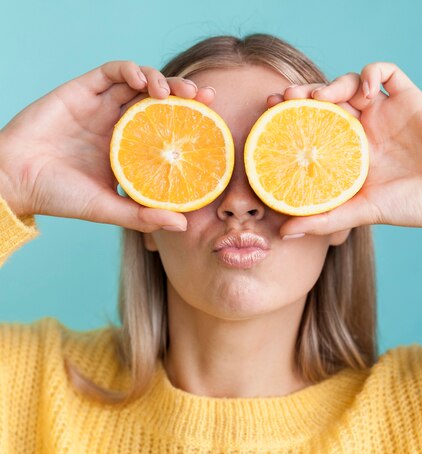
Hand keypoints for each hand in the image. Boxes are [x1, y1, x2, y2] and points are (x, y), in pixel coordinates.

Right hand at [0, 61, 214, 231]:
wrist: (16, 181)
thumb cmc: (60, 197)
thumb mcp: (108, 209)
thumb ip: (143, 215)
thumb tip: (182, 226)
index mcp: (128, 150)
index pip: (166, 130)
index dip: (190, 123)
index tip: (214, 122)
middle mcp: (119, 125)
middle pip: (160, 102)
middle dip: (185, 95)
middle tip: (206, 97)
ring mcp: (102, 107)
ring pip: (140, 82)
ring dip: (163, 80)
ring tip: (177, 93)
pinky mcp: (82, 90)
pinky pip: (113, 72)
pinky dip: (132, 70)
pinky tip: (145, 82)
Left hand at [267, 62, 421, 237]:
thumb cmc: (409, 207)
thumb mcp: (359, 213)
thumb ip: (323, 220)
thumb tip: (283, 233)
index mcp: (347, 153)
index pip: (311, 128)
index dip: (289, 118)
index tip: (267, 114)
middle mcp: (362, 130)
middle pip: (325, 102)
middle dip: (302, 95)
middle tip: (284, 98)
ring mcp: (384, 113)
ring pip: (349, 84)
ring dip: (331, 84)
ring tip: (321, 97)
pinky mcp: (408, 99)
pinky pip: (387, 72)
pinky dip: (371, 74)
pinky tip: (365, 91)